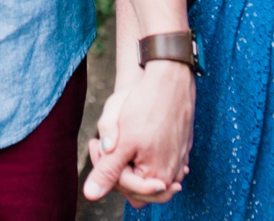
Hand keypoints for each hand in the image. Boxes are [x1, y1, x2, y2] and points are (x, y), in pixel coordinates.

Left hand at [82, 60, 194, 205]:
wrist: (169, 78)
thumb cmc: (145, 105)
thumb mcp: (121, 139)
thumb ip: (106, 170)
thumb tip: (90, 194)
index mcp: (156, 175)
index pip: (123, 187)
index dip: (104, 168)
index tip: (96, 144)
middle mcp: (172, 174)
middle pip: (137, 187)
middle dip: (117, 167)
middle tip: (104, 144)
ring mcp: (180, 162)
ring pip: (149, 176)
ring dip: (131, 162)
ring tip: (119, 139)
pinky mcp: (183, 149)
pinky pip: (162, 164)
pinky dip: (147, 157)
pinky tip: (136, 139)